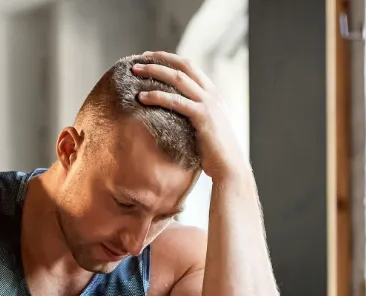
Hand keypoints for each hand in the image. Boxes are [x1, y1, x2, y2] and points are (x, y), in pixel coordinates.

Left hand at [131, 52, 245, 181]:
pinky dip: (157, 96)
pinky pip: (175, 101)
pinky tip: (142, 97)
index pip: (190, 67)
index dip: (170, 59)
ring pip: (178, 78)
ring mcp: (208, 103)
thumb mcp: (205, 127)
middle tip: (140, 59)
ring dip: (154, 72)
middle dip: (160, 59)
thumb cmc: (215, 153)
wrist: (230, 168)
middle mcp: (212, 93)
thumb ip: (194, 115)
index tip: (151, 57)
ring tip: (135, 72)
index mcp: (213, 94)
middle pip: (184, 66)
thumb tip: (174, 114)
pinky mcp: (203, 116)